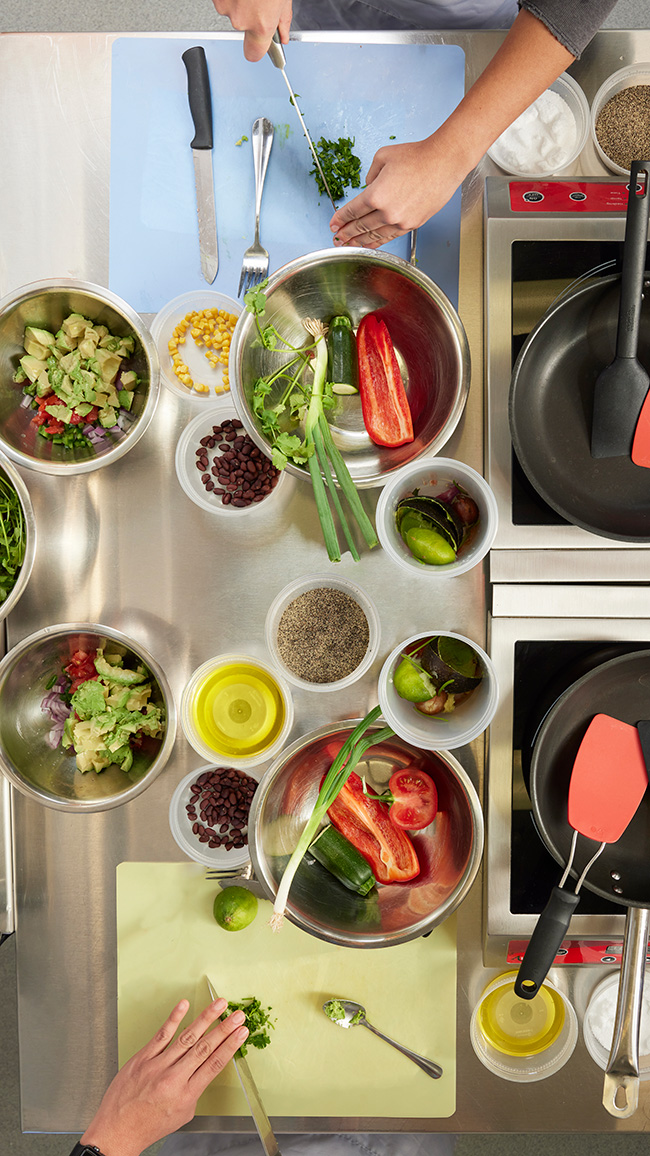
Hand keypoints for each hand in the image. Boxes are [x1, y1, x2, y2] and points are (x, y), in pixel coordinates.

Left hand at [80, 997, 248, 1155]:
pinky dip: (174, 1018)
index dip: (231, 1046)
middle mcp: (174, 1078)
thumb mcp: (181, 1115)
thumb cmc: (148, 1125)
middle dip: (225, 1028)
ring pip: (187, 1037)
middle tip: (238, 1015)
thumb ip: (193, 1090)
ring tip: (219, 1004)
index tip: (242, 1033)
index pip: (215, 1064)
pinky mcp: (142, 1058)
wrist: (117, 1131)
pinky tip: (184, 1005)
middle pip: (205, 1048)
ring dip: (206, 1018)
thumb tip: (200, 1070)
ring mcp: (157, 1066)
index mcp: (187, 1095)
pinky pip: (161, 1035)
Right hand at [211, 0, 292, 60]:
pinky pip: (225, 0)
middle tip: (259, 0)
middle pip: (244, 28)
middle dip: (251, 15)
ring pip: (233, 12)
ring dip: (241, 2)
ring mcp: (226, 7)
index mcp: (262, 24)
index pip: (254, 55)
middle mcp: (242, 20)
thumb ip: (283, 20)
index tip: (260, 47)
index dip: (257, 50)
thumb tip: (283, 35)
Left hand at [329, 135, 468, 249]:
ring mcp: (401, 221)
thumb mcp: (382, 157)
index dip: (340, 219)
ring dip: (359, 241)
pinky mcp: (412, 224)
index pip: (353, 211)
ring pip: (374, 236)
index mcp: (376, 195)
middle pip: (361, 227)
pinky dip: (377, 242)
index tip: (333, 224)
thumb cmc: (417, 156)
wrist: (444, 162)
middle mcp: (387, 212)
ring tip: (349, 245)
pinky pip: (390, 236)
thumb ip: (370, 175)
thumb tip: (368, 187)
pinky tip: (370, 244)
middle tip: (337, 238)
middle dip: (346, 233)